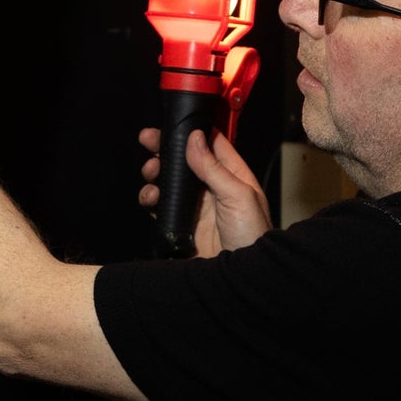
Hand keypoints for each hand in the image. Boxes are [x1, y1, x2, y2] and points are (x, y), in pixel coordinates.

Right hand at [138, 126, 271, 254]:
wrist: (239, 277)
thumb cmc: (252, 237)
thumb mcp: (238, 196)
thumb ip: (214, 168)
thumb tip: (195, 138)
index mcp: (233, 176)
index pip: (212, 144)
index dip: (192, 131)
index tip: (172, 122)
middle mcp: (213, 188)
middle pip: (184, 160)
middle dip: (165, 149)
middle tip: (148, 140)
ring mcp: (195, 206)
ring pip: (169, 181)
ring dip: (156, 174)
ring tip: (151, 174)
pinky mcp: (181, 224)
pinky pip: (160, 206)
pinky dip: (151, 199)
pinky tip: (151, 199)